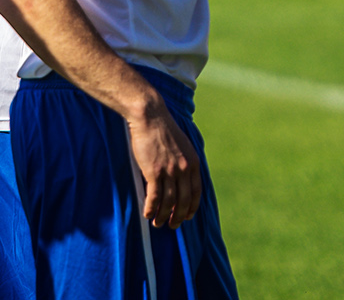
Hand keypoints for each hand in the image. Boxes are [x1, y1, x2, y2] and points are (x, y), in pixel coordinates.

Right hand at [126, 98, 201, 228]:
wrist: (151, 117)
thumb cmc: (164, 130)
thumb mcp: (182, 145)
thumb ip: (185, 161)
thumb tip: (184, 176)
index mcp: (193, 162)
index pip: (196, 191)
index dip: (192, 207)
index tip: (187, 217)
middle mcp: (184, 168)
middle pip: (184, 200)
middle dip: (178, 216)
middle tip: (173, 226)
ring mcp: (170, 170)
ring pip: (168, 201)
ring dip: (163, 215)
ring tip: (158, 223)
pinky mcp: (154, 171)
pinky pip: (154, 197)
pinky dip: (151, 208)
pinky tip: (147, 214)